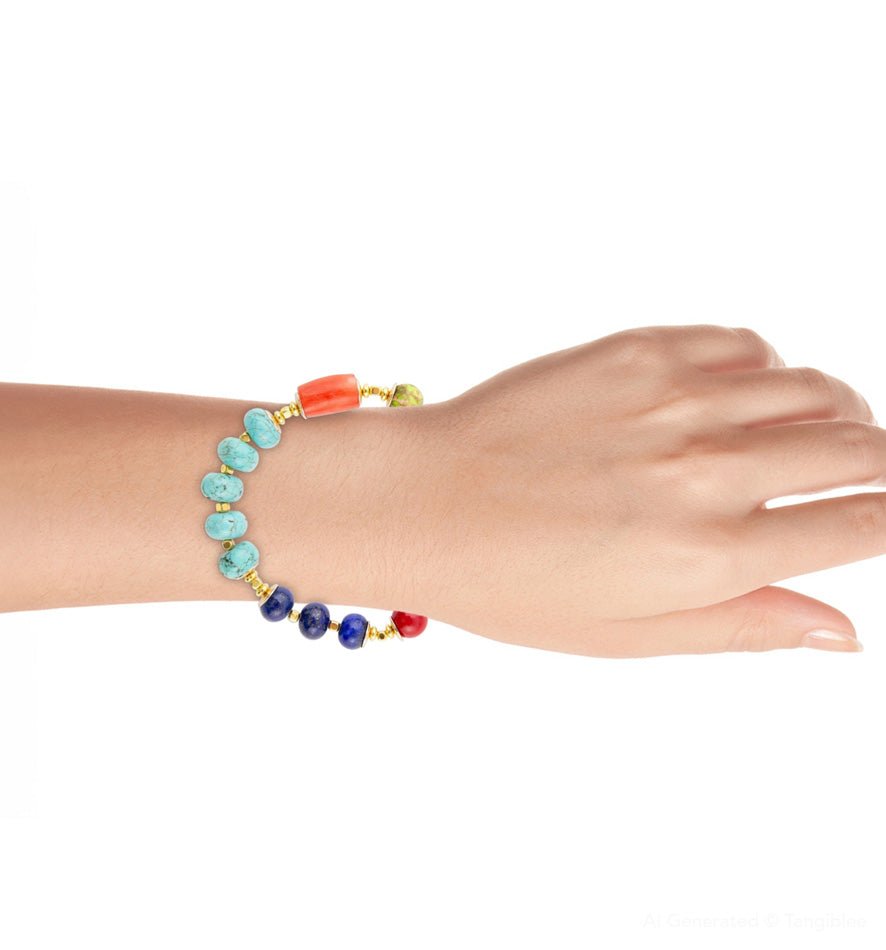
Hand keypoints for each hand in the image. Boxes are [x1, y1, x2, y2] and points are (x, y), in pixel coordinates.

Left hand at [397, 325, 878, 656]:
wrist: (421, 501)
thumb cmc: (511, 581)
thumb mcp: (627, 635)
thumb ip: (743, 626)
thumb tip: (842, 631)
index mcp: (709, 555)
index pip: (864, 524)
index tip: (883, 515)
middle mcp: (705, 470)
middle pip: (858, 448)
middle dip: (878, 465)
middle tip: (858, 478)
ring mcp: (673, 398)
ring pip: (811, 388)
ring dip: (831, 414)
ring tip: (806, 437)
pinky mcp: (635, 350)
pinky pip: (741, 343)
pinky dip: (762, 369)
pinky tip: (735, 397)